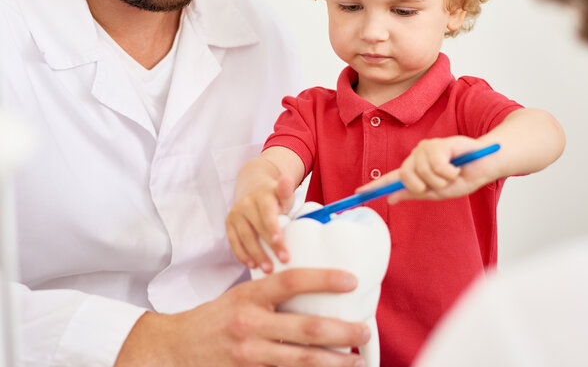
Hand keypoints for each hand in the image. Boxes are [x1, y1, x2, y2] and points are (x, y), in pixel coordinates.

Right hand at [115, 269, 369, 366]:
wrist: (174, 348)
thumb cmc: (213, 318)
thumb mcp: (239, 296)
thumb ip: (269, 296)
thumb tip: (310, 292)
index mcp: (249, 296)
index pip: (291, 281)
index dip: (323, 279)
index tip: (351, 280)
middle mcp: (251, 324)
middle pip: (306, 328)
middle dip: (342, 331)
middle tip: (364, 330)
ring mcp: (249, 354)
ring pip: (301, 360)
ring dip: (334, 361)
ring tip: (356, 359)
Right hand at [226, 174, 294, 272]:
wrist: (253, 189)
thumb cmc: (274, 197)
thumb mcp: (282, 193)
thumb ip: (286, 190)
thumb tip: (287, 180)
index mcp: (262, 195)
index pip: (267, 212)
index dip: (272, 227)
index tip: (279, 241)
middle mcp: (246, 203)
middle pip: (257, 227)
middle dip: (270, 246)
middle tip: (282, 261)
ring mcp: (236, 213)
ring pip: (244, 237)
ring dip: (256, 254)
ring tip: (268, 269)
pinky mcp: (229, 223)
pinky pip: (234, 241)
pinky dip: (242, 254)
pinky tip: (252, 264)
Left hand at [358, 136, 498, 203]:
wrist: (486, 165)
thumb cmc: (464, 177)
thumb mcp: (439, 192)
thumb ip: (415, 193)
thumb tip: (390, 198)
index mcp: (415, 171)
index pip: (391, 179)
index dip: (375, 186)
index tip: (359, 192)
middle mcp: (416, 158)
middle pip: (405, 176)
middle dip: (424, 186)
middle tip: (442, 183)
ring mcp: (425, 148)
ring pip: (421, 172)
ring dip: (442, 179)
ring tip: (453, 173)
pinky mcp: (437, 142)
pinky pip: (436, 164)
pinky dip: (449, 170)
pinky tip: (457, 165)